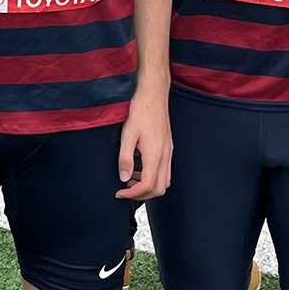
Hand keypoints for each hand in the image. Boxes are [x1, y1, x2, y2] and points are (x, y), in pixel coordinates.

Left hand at [115, 85, 171, 199]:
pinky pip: (165, 171)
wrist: (154, 94)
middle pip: (160, 189)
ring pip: (164, 181)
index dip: (132, 194)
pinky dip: (153, 177)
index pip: (148, 185)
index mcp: (155, 154)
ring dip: (149, 187)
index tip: (119, 193)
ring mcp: (169, 152)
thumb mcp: (127, 134)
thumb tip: (124, 178)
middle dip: (142, 195)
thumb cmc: (140, 110)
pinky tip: (139, 169)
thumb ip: (125, 158)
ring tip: (130, 181)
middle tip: (125, 191)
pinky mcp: (168, 147)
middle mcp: (165, 155)